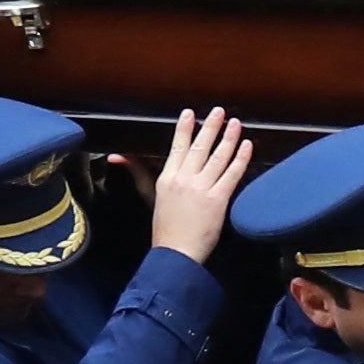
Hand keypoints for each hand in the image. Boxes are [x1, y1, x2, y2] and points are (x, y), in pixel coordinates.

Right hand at [149, 106, 254, 259]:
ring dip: (228, 137)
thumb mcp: (148, 195)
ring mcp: (202, 188)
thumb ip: (137, 171)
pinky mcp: (218, 200)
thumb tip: (116, 156)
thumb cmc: (164, 227)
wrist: (176, 252)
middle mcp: (184, 179)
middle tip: (219, 111)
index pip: (178, 146)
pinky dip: (240, 159)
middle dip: (210, 126)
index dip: (185, 128)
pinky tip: (247, 146)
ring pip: (218, 157)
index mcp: (167, 177)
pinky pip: (231, 174)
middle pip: (200, 147)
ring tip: (236, 123)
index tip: (191, 113)